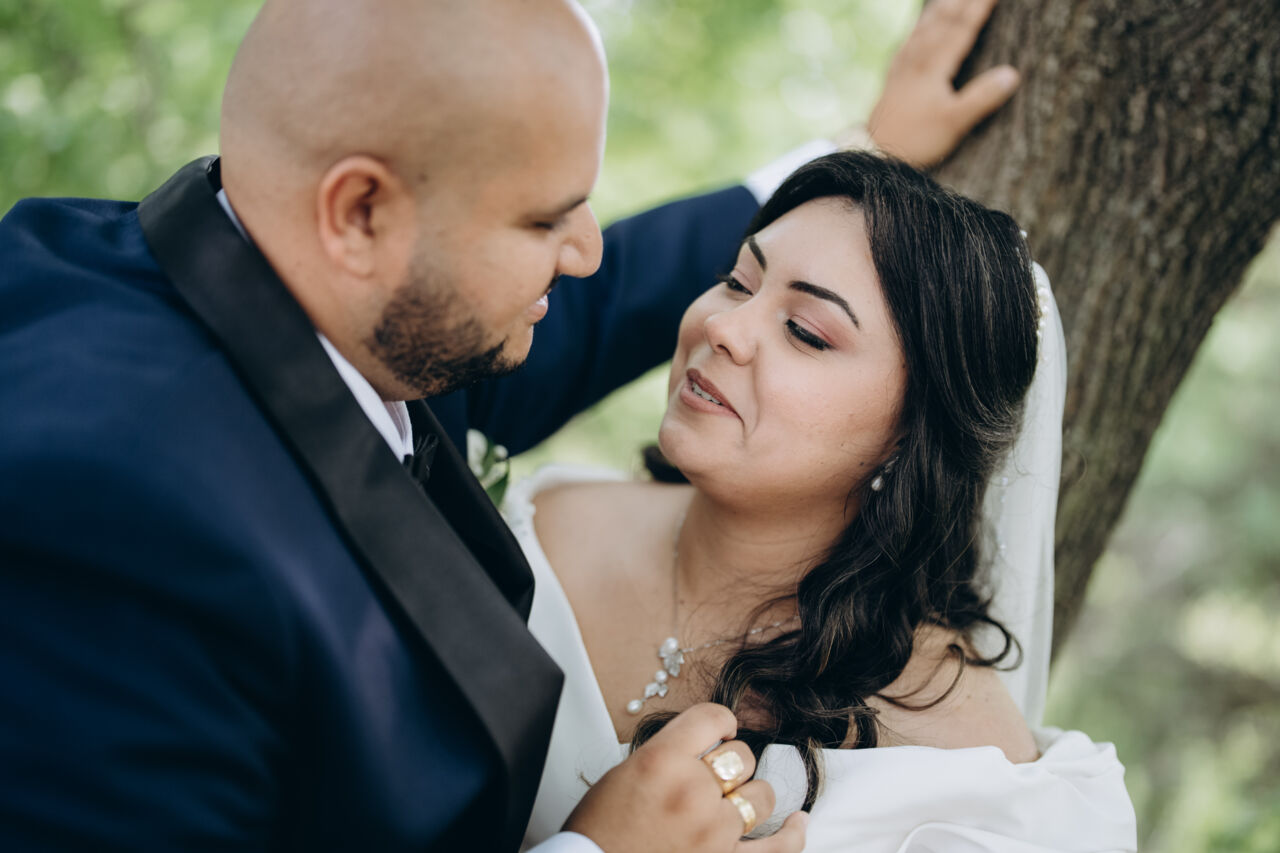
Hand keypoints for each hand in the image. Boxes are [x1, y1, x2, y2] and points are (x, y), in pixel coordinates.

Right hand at [564, 703, 807, 852]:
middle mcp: (691, 792)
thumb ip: (669, 753)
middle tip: (714, 775)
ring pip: (760, 795)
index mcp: (661, 760)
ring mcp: (712, 832)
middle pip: (741, 757)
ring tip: (736, 801)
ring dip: (750, 796)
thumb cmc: (600, 830)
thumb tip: (706, 745)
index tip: (720, 731)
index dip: (721, 721)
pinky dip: (793, 834)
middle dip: (731, 763)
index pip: (713, 717)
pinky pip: (777, 848)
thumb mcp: (625, 773)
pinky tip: (798, 821)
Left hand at [861, 0, 1019, 166]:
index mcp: (934, 66)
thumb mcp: (954, 122)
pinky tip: (921, 25)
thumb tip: (1012, 74)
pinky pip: (909, 42)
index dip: (979, 8)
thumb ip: (982, 98)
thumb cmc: (917, 139)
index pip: (962, 28)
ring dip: (940, 9)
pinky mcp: (894, 77)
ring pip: (924, 28)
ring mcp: (904, 66)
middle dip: (961, 1)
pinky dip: (919, 27)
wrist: (876, 152)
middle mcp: (917, 59)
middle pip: (942, 21)